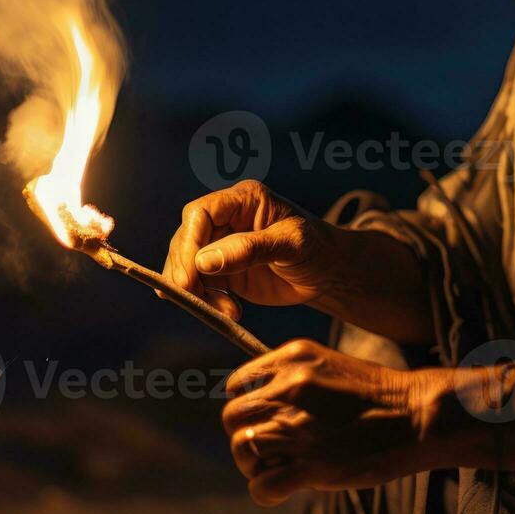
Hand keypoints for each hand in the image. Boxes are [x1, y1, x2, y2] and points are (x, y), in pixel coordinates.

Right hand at [162, 179, 330, 318]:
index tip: (190, 274)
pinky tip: (230, 312)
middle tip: (195, 297)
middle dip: (186, 271)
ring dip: (196, 291)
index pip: (200, 213)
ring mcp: (222, 245)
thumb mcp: (291, 244)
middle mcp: (227, 219)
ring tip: (224, 311)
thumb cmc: (317, 247)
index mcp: (244, 200)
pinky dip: (206, 301)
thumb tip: (203, 260)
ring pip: (187, 265)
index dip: (188, 242)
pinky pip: (200, 285)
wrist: (329, 272)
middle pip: (186, 240)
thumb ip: (251, 249)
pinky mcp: (223, 271)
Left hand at [221, 339, 454, 503]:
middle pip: (232, 418)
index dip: (246, 407)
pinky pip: (261, 486)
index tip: (263, 420)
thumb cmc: (380, 395)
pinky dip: (267, 493)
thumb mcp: (329, 366)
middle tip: (270, 449)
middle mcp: (289, 388)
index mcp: (292, 359)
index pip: (236, 385)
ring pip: (242, 450)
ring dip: (255, 465)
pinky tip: (285, 489)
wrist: (419, 415)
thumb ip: (291, 379)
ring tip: (279, 469)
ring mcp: (299, 427)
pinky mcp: (311, 465)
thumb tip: (260, 406)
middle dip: (245, 436)